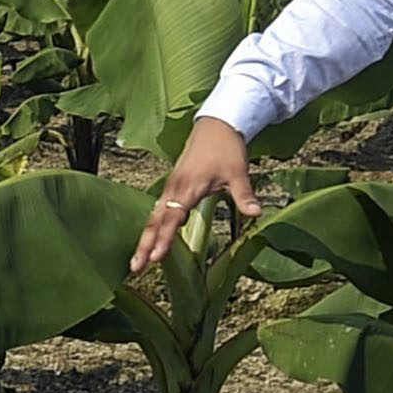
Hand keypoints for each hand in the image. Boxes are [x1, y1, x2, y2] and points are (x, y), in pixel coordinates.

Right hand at [132, 117, 260, 275]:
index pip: (172, 218)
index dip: (164, 238)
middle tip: (135, 268)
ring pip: (153, 217)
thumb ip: (244, 195)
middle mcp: (174, 189)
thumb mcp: (238, 172)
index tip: (155, 258)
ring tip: (137, 261)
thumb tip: (257, 213)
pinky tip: (150, 241)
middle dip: (144, 244)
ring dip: (145, 238)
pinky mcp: (172, 186)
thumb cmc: (226, 147)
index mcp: (188, 187)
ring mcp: (171, 187)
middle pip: (155, 221)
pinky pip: (158, 210)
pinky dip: (152, 227)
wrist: (216, 124)